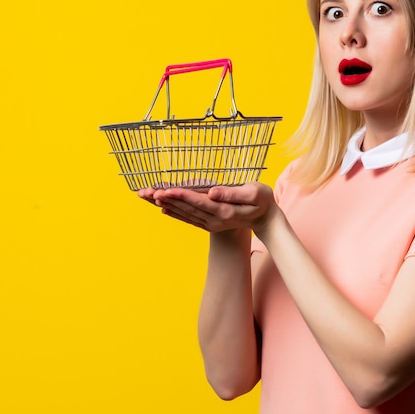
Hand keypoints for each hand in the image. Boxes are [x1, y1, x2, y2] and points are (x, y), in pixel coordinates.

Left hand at [138, 183, 277, 233]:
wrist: (266, 219)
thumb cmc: (263, 201)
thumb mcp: (254, 192)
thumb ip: (232, 193)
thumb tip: (212, 192)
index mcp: (224, 211)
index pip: (198, 201)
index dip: (180, 195)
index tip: (165, 190)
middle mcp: (215, 220)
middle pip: (186, 208)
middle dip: (166, 199)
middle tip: (148, 192)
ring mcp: (212, 224)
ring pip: (185, 213)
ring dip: (167, 205)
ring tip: (149, 198)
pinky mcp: (210, 223)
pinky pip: (189, 219)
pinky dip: (175, 213)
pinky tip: (163, 209)